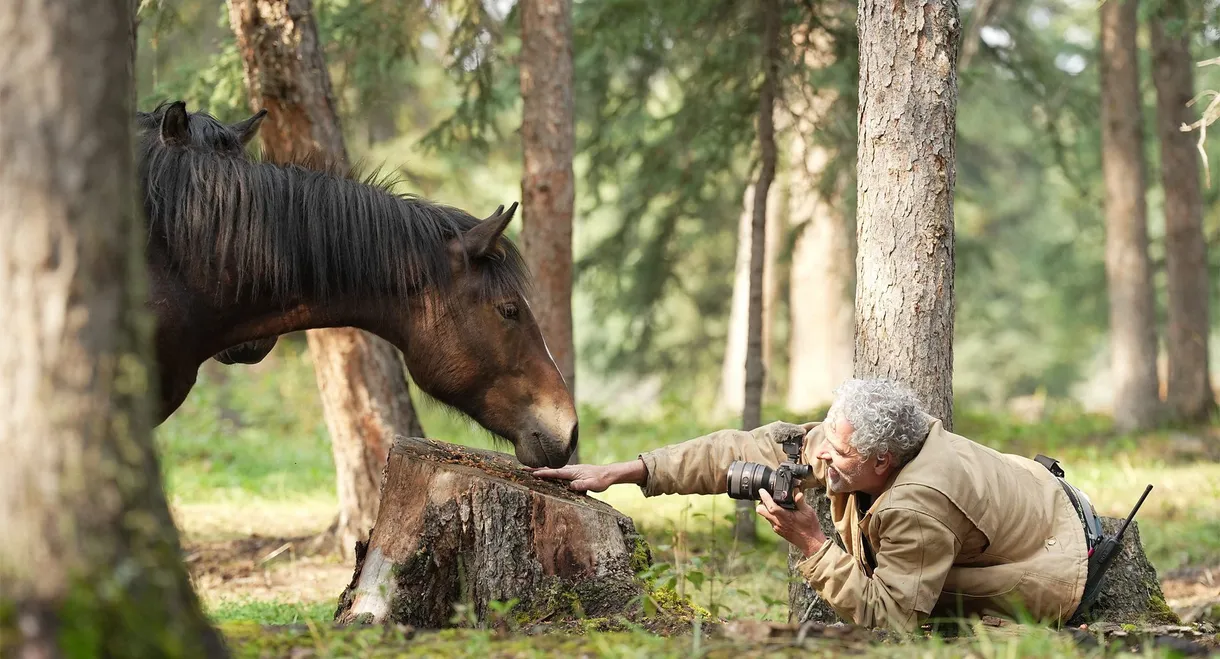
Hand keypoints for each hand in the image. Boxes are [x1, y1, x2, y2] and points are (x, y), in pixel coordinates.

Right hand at [524, 462, 638, 492]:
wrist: (608, 473)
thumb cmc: (600, 480)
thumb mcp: (593, 485)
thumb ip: (582, 485)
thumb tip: (571, 486)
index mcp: (572, 472)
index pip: (554, 473)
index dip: (543, 473)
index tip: (532, 473)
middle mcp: (570, 469)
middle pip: (550, 468)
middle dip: (536, 468)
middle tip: (522, 468)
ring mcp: (571, 469)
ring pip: (553, 469)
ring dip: (541, 469)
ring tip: (530, 470)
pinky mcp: (573, 472)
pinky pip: (558, 470)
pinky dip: (549, 470)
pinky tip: (547, 472)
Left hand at [756, 490, 826, 557]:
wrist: (810, 542)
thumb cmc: (810, 527)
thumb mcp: (808, 512)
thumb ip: (801, 501)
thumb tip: (797, 492)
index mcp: (785, 516)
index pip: (770, 506)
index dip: (764, 497)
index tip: (762, 490)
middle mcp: (778, 522)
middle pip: (761, 511)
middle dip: (762, 502)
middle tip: (768, 497)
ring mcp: (777, 527)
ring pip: (765, 516)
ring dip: (767, 509)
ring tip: (776, 503)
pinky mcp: (778, 531)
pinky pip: (770, 521)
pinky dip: (772, 515)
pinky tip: (781, 513)